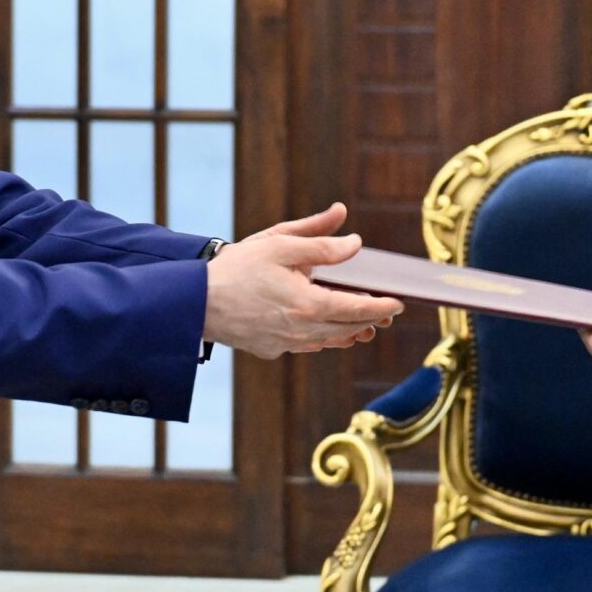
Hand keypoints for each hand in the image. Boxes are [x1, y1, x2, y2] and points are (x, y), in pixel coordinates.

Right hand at [202, 203, 401, 359]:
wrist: (192, 303)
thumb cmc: (235, 269)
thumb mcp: (279, 244)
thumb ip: (320, 242)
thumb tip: (354, 241)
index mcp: (307, 304)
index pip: (357, 309)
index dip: (382, 306)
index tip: (399, 303)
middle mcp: (300, 331)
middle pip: (347, 328)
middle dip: (369, 319)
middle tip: (385, 310)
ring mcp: (284, 345)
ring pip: (328, 340)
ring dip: (347, 330)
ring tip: (362, 321)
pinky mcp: (270, 350)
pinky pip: (305, 345)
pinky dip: (321, 335)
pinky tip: (323, 326)